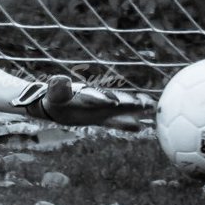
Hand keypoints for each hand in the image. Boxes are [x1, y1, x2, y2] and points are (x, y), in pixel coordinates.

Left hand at [12, 75, 153, 130]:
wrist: (55, 104)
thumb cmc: (55, 98)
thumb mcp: (54, 94)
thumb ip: (58, 88)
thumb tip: (60, 78)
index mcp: (85, 94)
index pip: (95, 96)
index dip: (103, 99)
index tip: (113, 102)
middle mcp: (97, 100)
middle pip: (115, 100)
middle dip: (127, 102)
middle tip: (144, 102)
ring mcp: (101, 109)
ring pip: (120, 108)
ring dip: (133, 108)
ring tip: (150, 106)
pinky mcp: (101, 118)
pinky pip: (115, 122)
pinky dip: (126, 124)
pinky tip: (140, 126)